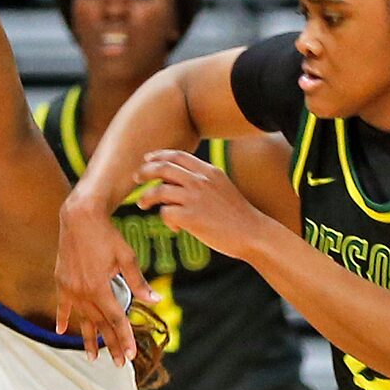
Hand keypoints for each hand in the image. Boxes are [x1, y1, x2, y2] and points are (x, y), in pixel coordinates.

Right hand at [54, 196, 151, 364]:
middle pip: (100, 324)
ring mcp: (70, 289)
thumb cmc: (107, 235)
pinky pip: (63, 305)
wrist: (80, 218)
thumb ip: (139, 283)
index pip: (116, 320)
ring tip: (93, 357)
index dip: (125, 338)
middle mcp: (83, 293)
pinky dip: (63, 318)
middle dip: (111, 344)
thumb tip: (155, 300)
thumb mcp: (127, 258)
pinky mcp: (61, 282)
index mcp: (100, 289)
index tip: (131, 355)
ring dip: (89, 338)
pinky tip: (61, 331)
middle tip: (119, 363)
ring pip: (83, 319)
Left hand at [144, 149, 269, 258]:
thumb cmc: (238, 215)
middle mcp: (200, 180)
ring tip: (143, 205)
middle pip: (163, 168)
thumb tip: (179, 181)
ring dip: (147, 198)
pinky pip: (166, 213)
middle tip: (136, 178)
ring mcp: (195, 198)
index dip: (159, 155)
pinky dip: (166, 221)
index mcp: (209, 171)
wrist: (253, 233)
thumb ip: (204, 181)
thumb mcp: (222, 188)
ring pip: (159, 191)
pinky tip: (176, 228)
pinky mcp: (190, 217)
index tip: (148, 160)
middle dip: (145, 171)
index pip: (178, 155)